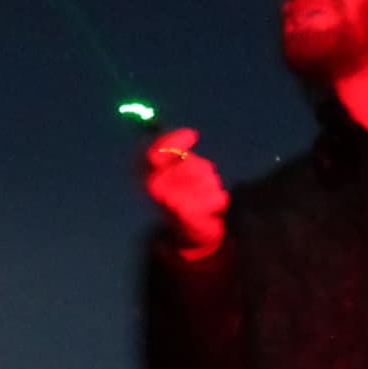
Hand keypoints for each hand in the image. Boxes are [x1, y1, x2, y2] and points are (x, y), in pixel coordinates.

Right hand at [137, 125, 228, 257]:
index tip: (192, 135)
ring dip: (211, 184)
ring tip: (204, 195)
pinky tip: (211, 208)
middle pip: (189, 163)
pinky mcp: (188, 215)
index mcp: (149, 176)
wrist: (190, 235)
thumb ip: (178, 153)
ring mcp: (171, 201)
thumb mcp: (177, 171)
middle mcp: (157, 188)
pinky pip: (215, 196)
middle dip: (200, 168)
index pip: (156, 151)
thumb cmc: (184, 196)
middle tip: (201, 180)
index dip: (174, 140)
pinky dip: (218, 200)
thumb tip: (190, 133)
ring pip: (206, 178)